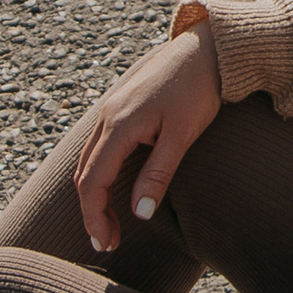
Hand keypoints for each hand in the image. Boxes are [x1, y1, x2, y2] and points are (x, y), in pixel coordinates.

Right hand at [73, 19, 221, 252]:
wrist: (207, 48)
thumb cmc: (198, 89)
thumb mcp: (182, 135)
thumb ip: (158, 174)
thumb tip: (139, 213)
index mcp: (118, 125)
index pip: (93, 182)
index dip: (95, 217)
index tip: (106, 243)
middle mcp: (106, 116)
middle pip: (84, 174)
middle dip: (92, 211)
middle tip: (108, 241)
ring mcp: (110, 109)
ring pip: (88, 160)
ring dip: (94, 193)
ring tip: (110, 222)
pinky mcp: (119, 106)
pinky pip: (99, 145)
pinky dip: (99, 172)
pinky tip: (114, 187)